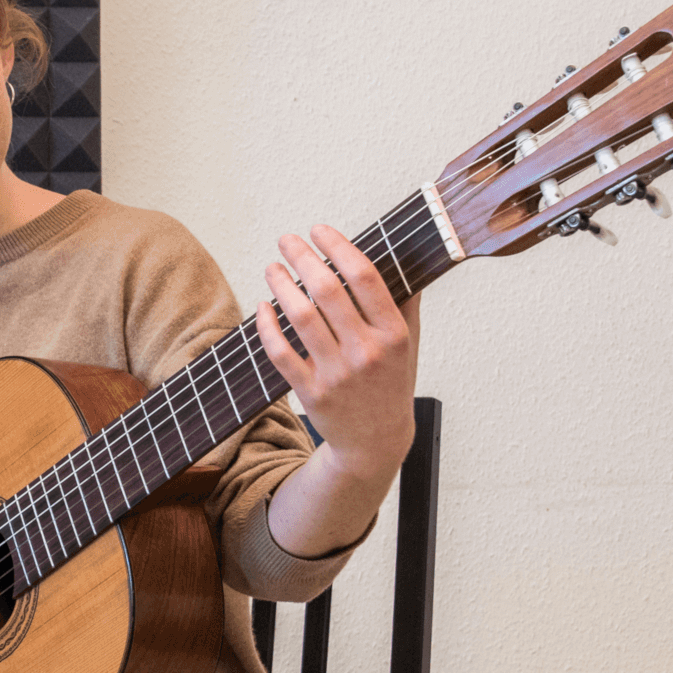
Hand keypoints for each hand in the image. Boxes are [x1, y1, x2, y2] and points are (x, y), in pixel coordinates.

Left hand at [255, 225, 421, 555]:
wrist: (375, 442)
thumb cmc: (391, 383)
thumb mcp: (409, 343)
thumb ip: (404, 301)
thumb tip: (400, 253)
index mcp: (393, 334)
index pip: (364, 277)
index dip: (337, 246)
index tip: (319, 230)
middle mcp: (366, 352)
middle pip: (327, 290)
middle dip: (301, 257)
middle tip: (286, 240)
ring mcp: (337, 373)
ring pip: (300, 317)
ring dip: (280, 285)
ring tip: (272, 267)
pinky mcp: (310, 392)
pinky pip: (280, 351)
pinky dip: (267, 325)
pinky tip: (263, 306)